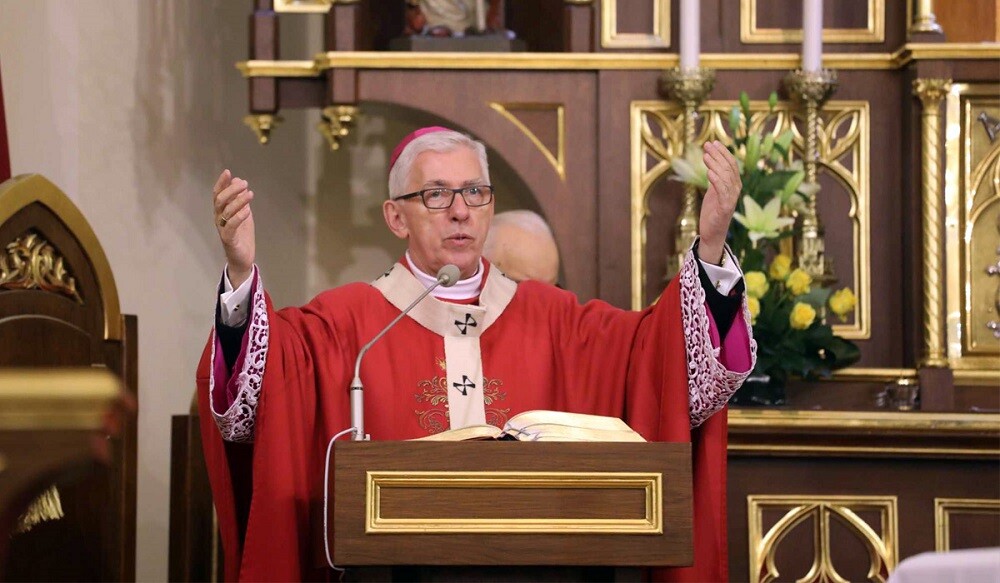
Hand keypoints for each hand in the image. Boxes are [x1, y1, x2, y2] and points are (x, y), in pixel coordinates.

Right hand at [213, 169, 255, 286]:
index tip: (228, 172)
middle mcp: (218, 218)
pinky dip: (239, 217)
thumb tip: (239, 181)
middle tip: (245, 184)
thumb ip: (240, 199)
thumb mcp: (243, 213)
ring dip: (238, 201)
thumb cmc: (242, 235)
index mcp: (221, 211)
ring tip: (250, 194)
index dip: (221, 183)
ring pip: (226, 211)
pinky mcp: (228, 239)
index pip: (217, 194)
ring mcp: (222, 229)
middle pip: (220, 200)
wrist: (242, 257)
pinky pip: (231, 226)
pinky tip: (248, 210)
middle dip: (232, 190)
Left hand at [698, 141, 740, 263]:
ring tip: (705, 155)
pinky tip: (709, 172)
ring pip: (726, 177)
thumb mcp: (713, 191)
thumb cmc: (712, 212)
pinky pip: (722, 191)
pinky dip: (716, 180)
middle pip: (729, 168)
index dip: (723, 152)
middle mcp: (736, 189)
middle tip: (707, 145)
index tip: (713, 142)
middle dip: (718, 155)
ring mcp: (732, 198)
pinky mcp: (726, 208)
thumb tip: (712, 163)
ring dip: (715, 165)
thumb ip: (715, 179)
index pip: (731, 164)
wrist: (712, 233)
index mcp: (734, 184)